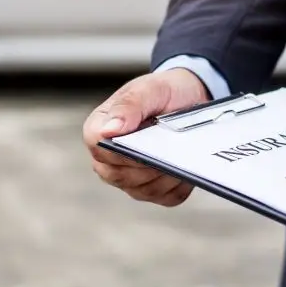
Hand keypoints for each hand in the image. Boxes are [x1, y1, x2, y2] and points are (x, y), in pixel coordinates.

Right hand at [83, 68, 208, 205]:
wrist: (188, 100)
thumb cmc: (164, 93)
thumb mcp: (149, 90)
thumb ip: (128, 106)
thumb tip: (108, 130)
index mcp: (99, 130)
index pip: (97, 147)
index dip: (119, 149)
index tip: (143, 140)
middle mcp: (109, 160)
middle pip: (119, 176)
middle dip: (148, 163)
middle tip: (170, 145)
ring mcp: (130, 179)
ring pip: (145, 190)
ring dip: (167, 173)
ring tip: (182, 152)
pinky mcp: (154, 190)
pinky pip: (167, 197)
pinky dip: (181, 183)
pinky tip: (188, 165)